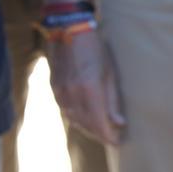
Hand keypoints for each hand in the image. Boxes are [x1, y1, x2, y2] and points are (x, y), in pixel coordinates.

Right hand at [47, 28, 123, 145]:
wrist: (68, 29)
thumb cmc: (95, 49)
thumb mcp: (110, 73)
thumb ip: (112, 100)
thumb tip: (119, 123)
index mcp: (90, 90)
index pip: (100, 124)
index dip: (110, 136)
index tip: (118, 142)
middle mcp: (73, 94)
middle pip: (87, 125)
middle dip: (100, 134)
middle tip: (112, 137)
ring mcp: (61, 92)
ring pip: (74, 119)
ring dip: (88, 128)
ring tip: (100, 129)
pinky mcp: (54, 87)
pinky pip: (65, 110)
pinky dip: (76, 117)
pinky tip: (84, 117)